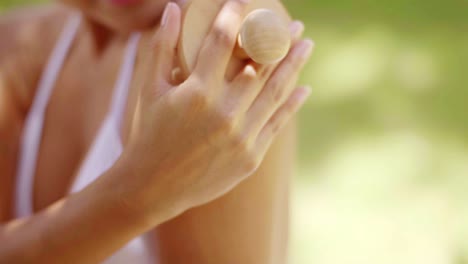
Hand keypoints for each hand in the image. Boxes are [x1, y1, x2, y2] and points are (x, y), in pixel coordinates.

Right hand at [118, 0, 312, 222]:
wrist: (154, 185)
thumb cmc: (149, 133)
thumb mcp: (149, 89)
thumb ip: (161, 47)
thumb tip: (171, 7)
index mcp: (196, 91)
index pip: (221, 41)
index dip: (234, 15)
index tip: (243, 1)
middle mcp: (223, 112)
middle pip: (260, 65)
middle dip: (278, 39)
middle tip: (294, 24)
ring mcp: (240, 136)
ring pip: (275, 92)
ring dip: (294, 66)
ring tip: (307, 45)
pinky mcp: (250, 156)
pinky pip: (276, 124)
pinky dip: (291, 104)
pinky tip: (304, 88)